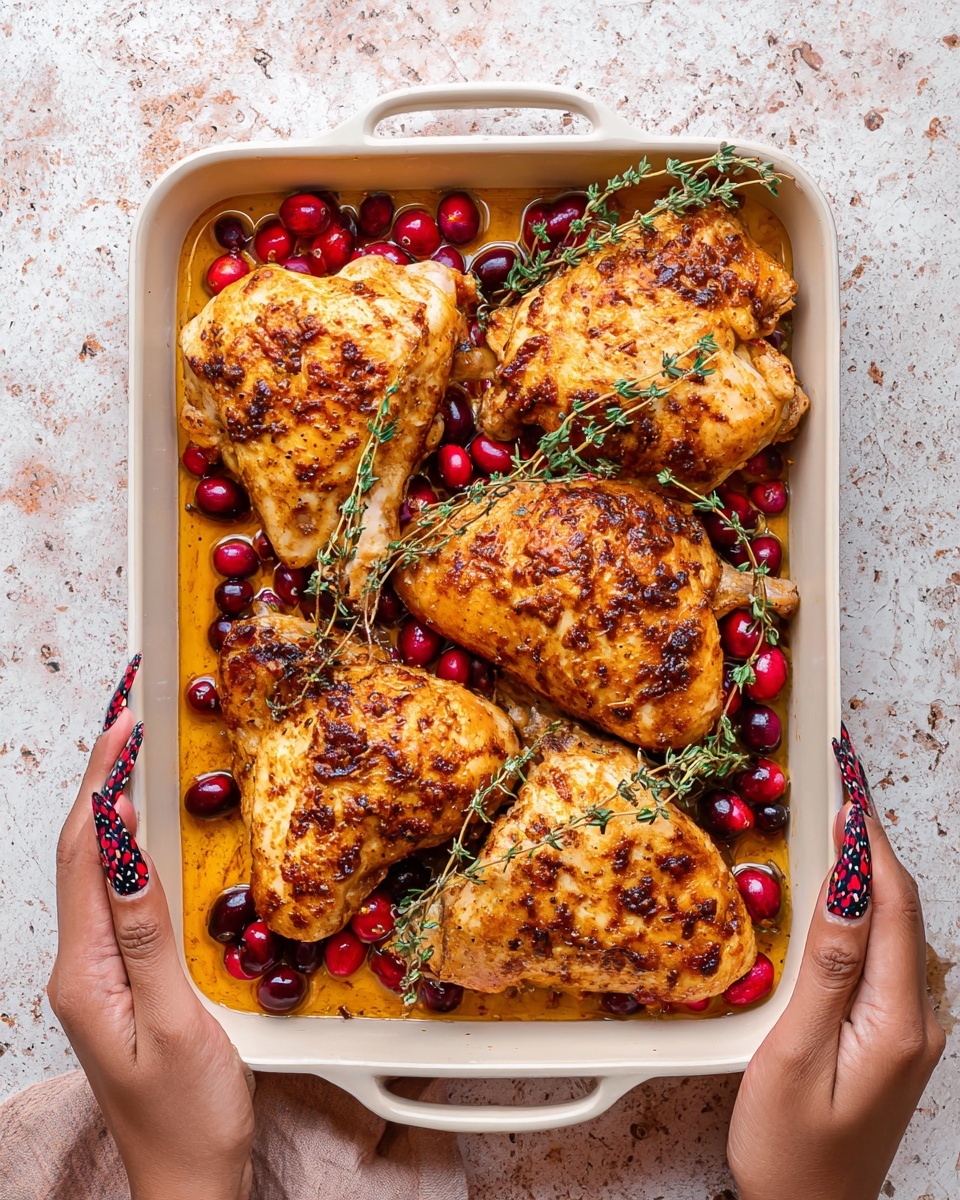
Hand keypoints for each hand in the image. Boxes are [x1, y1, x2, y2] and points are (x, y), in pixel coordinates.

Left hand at [48, 704, 254, 1199]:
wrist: (187, 1182)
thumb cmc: (187, 1117)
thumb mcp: (175, 1025)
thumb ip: (149, 938)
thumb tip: (127, 853)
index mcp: (85, 972)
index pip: (84, 854)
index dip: (101, 784)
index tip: (123, 728)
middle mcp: (81, 964)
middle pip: (81, 852)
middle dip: (99, 779)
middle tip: (129, 719)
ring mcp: (98, 972)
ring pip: (97, 869)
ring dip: (111, 805)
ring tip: (135, 755)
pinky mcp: (121, 978)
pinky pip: (119, 895)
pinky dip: (129, 846)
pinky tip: (149, 829)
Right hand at [728, 800, 944, 1199]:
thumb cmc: (789, 1150)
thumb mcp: (794, 1056)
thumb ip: (825, 970)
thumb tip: (845, 888)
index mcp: (898, 1021)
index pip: (891, 903)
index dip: (868, 837)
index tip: (848, 780)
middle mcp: (918, 1018)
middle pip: (901, 906)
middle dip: (872, 837)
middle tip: (843, 776)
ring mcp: (909, 1028)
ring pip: (895, 925)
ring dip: (869, 865)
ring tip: (840, 812)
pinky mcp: (892, 1035)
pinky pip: (884, 951)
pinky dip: (865, 904)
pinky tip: (842, 885)